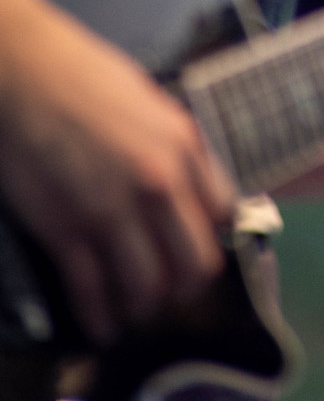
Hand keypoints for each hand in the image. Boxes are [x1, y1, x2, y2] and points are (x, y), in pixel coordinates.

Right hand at [0, 0, 234, 343]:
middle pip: (194, 264)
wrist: (23, 74)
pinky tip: (103, 326)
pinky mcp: (65, 232)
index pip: (224, 214)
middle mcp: (158, 185)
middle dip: (185, 285)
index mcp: (184, 147)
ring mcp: (111, 212)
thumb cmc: (86, 78)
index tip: (197, 245)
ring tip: (136, 309)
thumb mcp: (153, 104)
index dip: (212, 235)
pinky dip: (101, 318)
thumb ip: (178, 149)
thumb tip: (195, 190)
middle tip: (171, 289)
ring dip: (144, 306)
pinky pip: (93, 292)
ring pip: (147, 288)